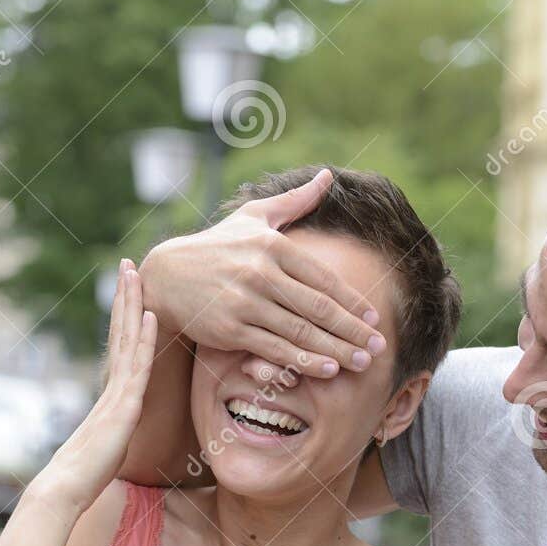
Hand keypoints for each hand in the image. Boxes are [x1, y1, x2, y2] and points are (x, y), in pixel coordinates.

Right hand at [33, 259, 156, 514]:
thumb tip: (124, 430)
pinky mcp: (123, 407)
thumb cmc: (86, 475)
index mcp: (111, 394)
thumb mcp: (111, 446)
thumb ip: (118, 430)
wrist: (66, 488)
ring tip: (137, 272)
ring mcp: (117, 393)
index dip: (126, 317)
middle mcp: (112, 385)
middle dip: (126, 297)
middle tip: (129, 264)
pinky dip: (144, 339)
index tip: (131, 289)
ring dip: (134, 304)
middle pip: (120, 331)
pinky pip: (137, 366)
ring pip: (127, 339)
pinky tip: (151, 316)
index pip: (121, 346)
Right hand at [138, 167, 387, 384]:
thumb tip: (328, 176)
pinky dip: (303, 360)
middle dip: (353, 330)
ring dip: (336, 349)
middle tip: (380, 347)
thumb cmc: (216, 247)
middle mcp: (260, 273)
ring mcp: (244, 302)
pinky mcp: (230, 328)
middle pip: (318, 307)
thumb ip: (294, 202)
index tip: (374, 318)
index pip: (322, 278)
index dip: (352, 301)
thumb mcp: (252, 218)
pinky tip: (328, 369)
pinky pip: (274, 348)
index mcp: (271, 246)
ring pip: (300, 331)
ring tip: (362, 363)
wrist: (166, 276)